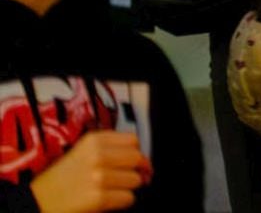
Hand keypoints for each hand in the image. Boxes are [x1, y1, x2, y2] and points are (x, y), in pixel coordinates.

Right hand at [27, 130, 149, 212]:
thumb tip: (143, 161)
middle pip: (137, 159)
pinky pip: (128, 198)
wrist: (36, 202)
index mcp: (93, 140)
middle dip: (135, 170)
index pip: (133, 140)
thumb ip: (110, 150)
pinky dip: (122, 202)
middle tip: (125, 179)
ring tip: (110, 191)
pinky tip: (107, 201)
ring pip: (135, 180)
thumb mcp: (82, 153)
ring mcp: (99, 176)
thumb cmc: (61, 179)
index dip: (133, 153)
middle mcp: (97, 155)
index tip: (128, 163)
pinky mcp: (99, 197)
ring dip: (127, 188)